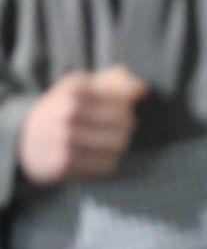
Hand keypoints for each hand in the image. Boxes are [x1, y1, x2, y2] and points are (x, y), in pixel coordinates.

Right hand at [18, 67, 147, 184]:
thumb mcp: (81, 88)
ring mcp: (65, 139)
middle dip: (124, 128)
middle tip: (111, 130)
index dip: (126, 108)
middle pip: (126, 124)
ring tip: (102, 144)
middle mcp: (68, 113)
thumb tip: (141, 88)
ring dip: (116, 147)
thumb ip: (113, 82)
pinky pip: (108, 166)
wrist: (23, 140)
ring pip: (119, 145)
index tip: (115, 110)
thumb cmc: (63, 110)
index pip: (125, 101)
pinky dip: (107, 163)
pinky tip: (93, 157)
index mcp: (74, 90)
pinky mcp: (64, 164)